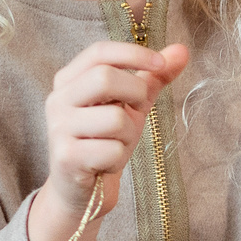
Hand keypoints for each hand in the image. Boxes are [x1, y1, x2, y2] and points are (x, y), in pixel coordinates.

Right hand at [40, 39, 186, 218]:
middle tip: (139, 111)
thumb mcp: (131, 105)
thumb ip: (153, 77)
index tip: (160, 63)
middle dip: (135, 94)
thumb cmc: (106, 140)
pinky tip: (106, 163)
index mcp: (69, 80)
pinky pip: (111, 150)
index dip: (132, 53)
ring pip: (114, 118)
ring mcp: (58, 129)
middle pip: (104, 78)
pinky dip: (119, 157)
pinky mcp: (66, 157)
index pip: (98, 52)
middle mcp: (57, 100)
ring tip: (116, 143)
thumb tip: (182, 50)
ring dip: (128, 134)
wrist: (83, 189)